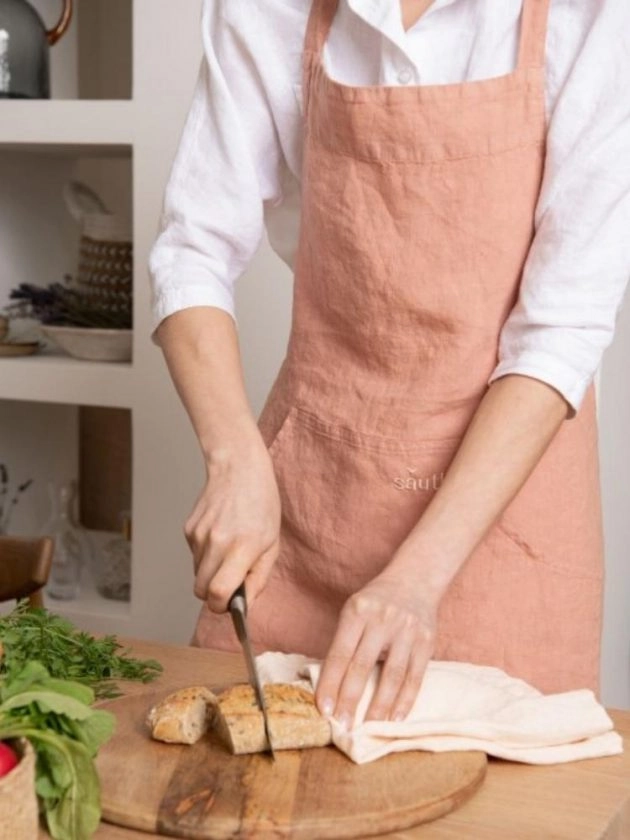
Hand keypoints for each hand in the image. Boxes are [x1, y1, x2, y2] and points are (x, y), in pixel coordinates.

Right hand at [184, 431, 281, 611]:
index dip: (222, 607)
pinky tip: (220, 534)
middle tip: (230, 582)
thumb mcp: (272, 544)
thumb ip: (257, 578)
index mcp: (242, 547)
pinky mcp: (188, 529)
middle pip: (201, 591)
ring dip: (211, 572)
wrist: (238, 468)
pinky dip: (205, 555)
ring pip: (197, 574)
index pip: (218, 593)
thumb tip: (243, 605)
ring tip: (229, 549)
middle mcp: (216, 542)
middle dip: (214, 595)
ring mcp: (198, 535)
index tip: (230, 604)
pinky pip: (194, 556)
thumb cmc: (261, 503)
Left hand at [315, 572, 438, 726]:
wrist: (415, 579)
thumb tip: (331, 686)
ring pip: (391, 675)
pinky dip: (405, 700)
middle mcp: (382, 619)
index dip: (330, 684)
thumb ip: (345, 641)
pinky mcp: (427, 641)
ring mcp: (407, 630)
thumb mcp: (354, 609)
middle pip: (362, 666)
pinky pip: (415, 677)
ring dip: (379, 706)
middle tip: (342, 726)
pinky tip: (396, 718)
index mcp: (357, 611)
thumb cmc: (377, 601)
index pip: (340, 654)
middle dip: (350, 699)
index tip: (324, 710)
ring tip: (368, 728)